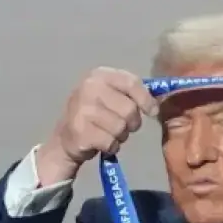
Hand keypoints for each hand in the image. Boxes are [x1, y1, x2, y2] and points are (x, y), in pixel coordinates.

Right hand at [37, 67, 158, 184]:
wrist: (65, 138)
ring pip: (122, 127)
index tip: (152, 111)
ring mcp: (83, 109)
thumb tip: (158, 101)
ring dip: (120, 136)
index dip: (146, 99)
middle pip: (130, 109)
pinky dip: (111, 146)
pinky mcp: (81, 131)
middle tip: (121, 126)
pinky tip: (100, 142)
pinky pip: (112, 142)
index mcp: (99, 75)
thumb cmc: (95, 116)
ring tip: (108, 133)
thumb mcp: (110, 96)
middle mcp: (89, 88)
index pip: (131, 82)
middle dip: (132, 123)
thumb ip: (131, 93)